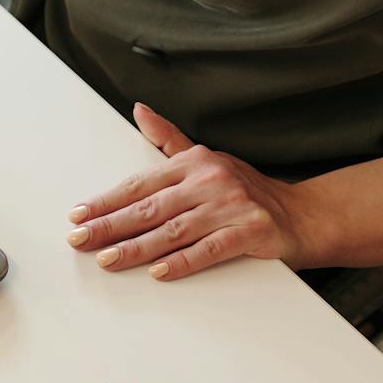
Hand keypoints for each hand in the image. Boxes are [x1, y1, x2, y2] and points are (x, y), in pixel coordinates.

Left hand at [66, 103, 316, 280]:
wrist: (304, 215)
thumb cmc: (249, 190)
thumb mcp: (208, 159)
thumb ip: (169, 140)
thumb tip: (139, 110)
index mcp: (195, 162)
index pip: (141, 183)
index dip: (107, 200)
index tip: (78, 215)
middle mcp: (211, 180)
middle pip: (150, 207)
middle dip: (110, 224)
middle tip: (79, 239)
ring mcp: (231, 206)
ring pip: (174, 230)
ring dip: (137, 247)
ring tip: (108, 259)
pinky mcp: (250, 232)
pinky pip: (210, 249)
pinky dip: (183, 261)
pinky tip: (159, 272)